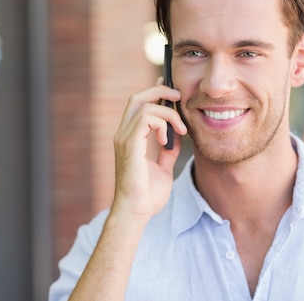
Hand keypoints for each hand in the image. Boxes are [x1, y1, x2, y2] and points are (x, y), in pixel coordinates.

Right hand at [111, 82, 186, 220]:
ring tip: (180, 131)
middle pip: (138, 97)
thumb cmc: (147, 195)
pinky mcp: (129, 144)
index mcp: (129, 138)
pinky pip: (146, 119)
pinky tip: (166, 140)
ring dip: (168, 113)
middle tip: (179, 97)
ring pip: (144, 105)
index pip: (139, 104)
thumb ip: (168, 150)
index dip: (155, 92)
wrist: (136, 212)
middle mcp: (123, 134)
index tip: (173, 93)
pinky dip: (162, 124)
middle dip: (160, 90)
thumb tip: (177, 135)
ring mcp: (124, 138)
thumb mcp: (164, 167)